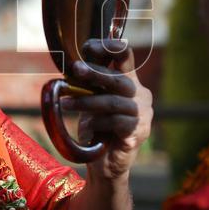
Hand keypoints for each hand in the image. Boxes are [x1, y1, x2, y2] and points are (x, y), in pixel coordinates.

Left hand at [62, 39, 151, 179]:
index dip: (110, 47)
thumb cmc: (97, 128)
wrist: (105, 163)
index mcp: (129, 82)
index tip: (89, 46)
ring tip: (65, 104)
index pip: (125, 57)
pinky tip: (87, 127)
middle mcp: (140, 94)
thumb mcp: (91, 100)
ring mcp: (143, 113)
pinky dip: (98, 122)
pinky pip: (117, 122)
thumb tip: (72, 66)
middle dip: (96, 73)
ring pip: (114, 101)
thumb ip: (88, 83)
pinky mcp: (139, 131)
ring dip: (87, 101)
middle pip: (119, 78)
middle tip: (75, 69)